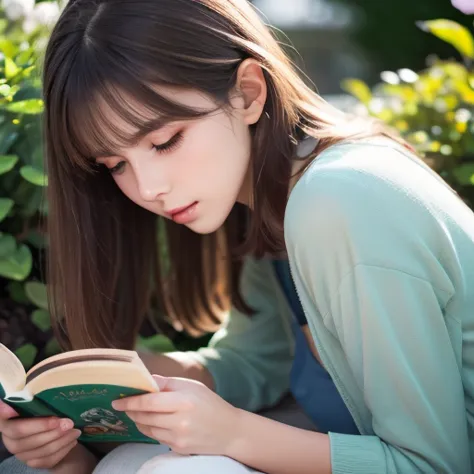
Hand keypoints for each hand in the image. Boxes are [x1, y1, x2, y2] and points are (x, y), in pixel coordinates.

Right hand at [0, 400, 81, 468]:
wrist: (51, 429)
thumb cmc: (45, 410)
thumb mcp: (40, 401)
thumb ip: (34, 398)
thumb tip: (33, 392)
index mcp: (7, 421)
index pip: (2, 418)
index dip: (5, 414)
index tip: (14, 410)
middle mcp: (9, 439)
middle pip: (26, 437)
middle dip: (50, 429)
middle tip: (69, 422)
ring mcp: (20, 453)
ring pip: (41, 450)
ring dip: (61, 440)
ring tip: (76, 431)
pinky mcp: (32, 462)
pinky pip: (48, 460)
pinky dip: (63, 450)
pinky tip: (72, 441)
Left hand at [112, 375, 240, 455]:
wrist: (229, 431)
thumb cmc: (210, 403)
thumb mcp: (192, 386)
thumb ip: (167, 382)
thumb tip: (145, 380)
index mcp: (184, 401)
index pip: (149, 402)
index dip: (130, 401)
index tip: (117, 400)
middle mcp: (180, 421)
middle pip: (145, 417)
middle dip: (132, 411)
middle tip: (124, 405)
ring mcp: (179, 438)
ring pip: (148, 429)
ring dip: (140, 420)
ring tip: (139, 413)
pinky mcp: (178, 448)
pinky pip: (157, 438)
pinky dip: (152, 429)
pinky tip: (155, 422)